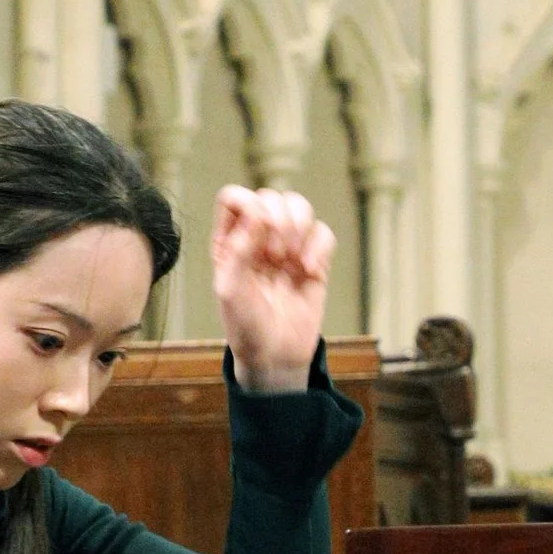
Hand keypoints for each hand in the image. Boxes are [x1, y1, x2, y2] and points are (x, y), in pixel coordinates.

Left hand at [211, 185, 332, 394]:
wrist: (275, 356)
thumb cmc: (245, 325)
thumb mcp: (230, 288)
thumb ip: (239, 248)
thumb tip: (257, 211)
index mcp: (230, 240)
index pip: (236, 197)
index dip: (250, 205)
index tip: (257, 233)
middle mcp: (257, 238)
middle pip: (272, 197)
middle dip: (279, 220)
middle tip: (277, 257)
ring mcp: (287, 247)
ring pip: (300, 206)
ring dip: (300, 227)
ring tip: (294, 260)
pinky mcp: (314, 260)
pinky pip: (323, 232)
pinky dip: (320, 247)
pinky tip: (310, 271)